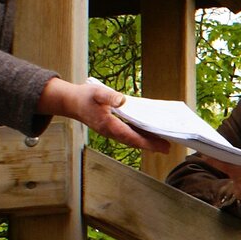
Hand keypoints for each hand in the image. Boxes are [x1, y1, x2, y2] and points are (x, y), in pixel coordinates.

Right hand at [42, 77, 168, 153]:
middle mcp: (111, 132)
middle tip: (169, 147)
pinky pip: (129, 134)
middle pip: (135, 141)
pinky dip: (140, 135)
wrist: (71, 102)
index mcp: (108, 125)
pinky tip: (150, 132)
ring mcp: (111, 132)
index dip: (148, 142)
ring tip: (164, 141)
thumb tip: (123, 100)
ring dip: (147, 141)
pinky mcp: (112, 128)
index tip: (162, 146)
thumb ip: (109, 96)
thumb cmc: (85, 96)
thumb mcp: (96, 92)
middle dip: (151, 145)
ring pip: (132, 139)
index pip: (132, 137)